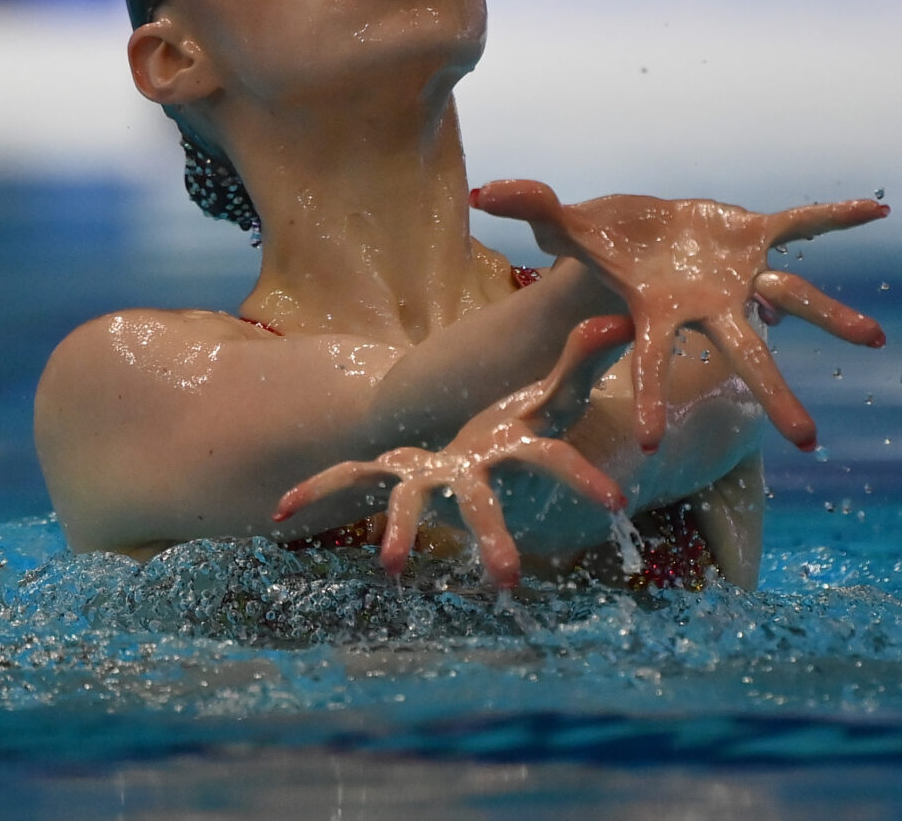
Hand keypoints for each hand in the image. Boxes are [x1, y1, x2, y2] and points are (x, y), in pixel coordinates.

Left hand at [272, 316, 634, 588]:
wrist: (475, 437)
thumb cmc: (520, 417)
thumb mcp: (552, 388)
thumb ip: (581, 357)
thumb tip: (620, 321)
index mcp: (511, 450)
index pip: (554, 463)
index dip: (582, 478)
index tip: (615, 503)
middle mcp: (470, 473)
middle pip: (483, 506)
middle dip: (495, 539)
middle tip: (510, 581)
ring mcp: (428, 475)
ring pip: (413, 504)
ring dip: (404, 533)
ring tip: (393, 568)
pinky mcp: (392, 469)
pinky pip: (350, 476)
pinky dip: (317, 489)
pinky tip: (281, 510)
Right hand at [472, 180, 887, 451]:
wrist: (640, 230)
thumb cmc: (599, 242)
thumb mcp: (562, 225)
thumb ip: (531, 210)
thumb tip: (483, 193)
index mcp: (662, 312)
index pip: (654, 361)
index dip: (653, 396)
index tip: (654, 443)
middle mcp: (709, 303)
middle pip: (746, 354)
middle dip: (775, 394)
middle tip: (809, 440)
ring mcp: (738, 273)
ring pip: (793, 298)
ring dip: (834, 317)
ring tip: (877, 338)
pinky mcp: (756, 236)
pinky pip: (802, 224)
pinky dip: (835, 215)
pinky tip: (877, 211)